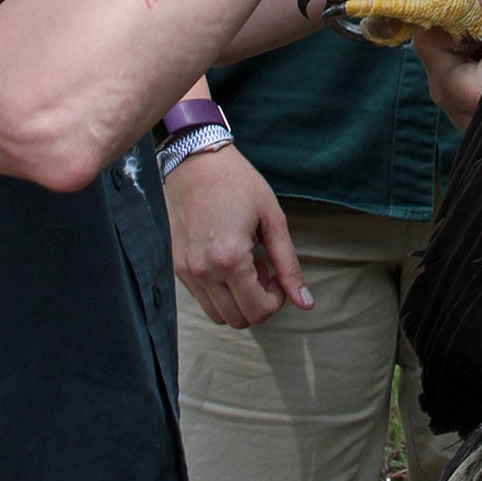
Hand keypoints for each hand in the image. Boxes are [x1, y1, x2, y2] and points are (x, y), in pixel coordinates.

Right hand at [164, 145, 312, 326]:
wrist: (196, 161)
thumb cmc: (237, 183)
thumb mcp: (272, 219)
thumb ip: (288, 264)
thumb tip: (305, 302)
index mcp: (230, 259)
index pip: (257, 311)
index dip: (276, 300)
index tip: (277, 275)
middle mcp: (203, 271)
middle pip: (237, 319)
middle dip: (257, 302)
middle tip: (264, 270)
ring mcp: (186, 271)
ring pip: (217, 314)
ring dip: (237, 299)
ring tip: (245, 265)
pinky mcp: (176, 266)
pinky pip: (200, 297)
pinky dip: (218, 291)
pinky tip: (227, 260)